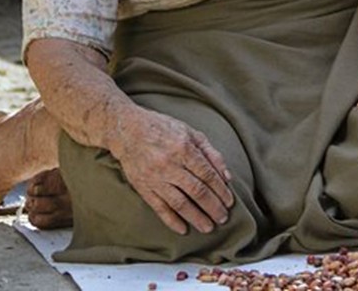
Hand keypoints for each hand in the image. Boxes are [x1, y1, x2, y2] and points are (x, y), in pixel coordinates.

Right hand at [111, 108, 234, 234]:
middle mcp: (169, 165)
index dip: (221, 191)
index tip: (229, 202)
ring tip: (208, 227)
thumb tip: (227, 176)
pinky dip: (171, 220)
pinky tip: (183, 229)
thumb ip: (211, 153)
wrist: (128, 130)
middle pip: (196, 191)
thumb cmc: (164, 129)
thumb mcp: (191, 133)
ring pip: (179, 203)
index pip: (207, 175)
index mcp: (184, 149)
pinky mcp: (143, 187)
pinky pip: (159, 207)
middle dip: (213, 207)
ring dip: (196, 218)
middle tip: (223, 218)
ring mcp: (155, 178)